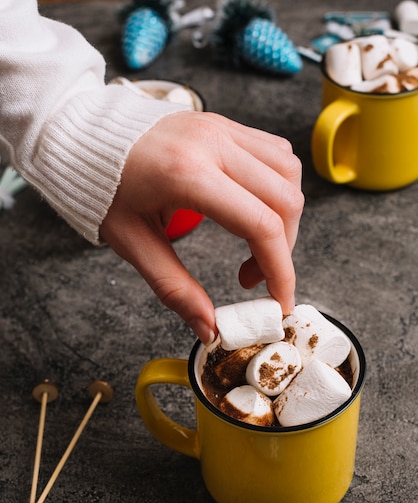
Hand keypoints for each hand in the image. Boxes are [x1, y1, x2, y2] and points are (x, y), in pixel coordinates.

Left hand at [99, 111, 303, 343]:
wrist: (84, 138)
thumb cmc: (103, 189)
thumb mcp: (132, 244)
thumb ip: (174, 288)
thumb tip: (209, 328)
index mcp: (187, 174)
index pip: (260, 224)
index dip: (280, 270)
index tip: (279, 301)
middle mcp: (213, 144)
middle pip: (285, 201)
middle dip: (282, 249)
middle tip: (253, 277)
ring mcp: (221, 128)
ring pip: (288, 172)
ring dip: (285, 216)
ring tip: (255, 244)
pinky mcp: (223, 123)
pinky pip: (275, 152)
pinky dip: (277, 186)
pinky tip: (255, 208)